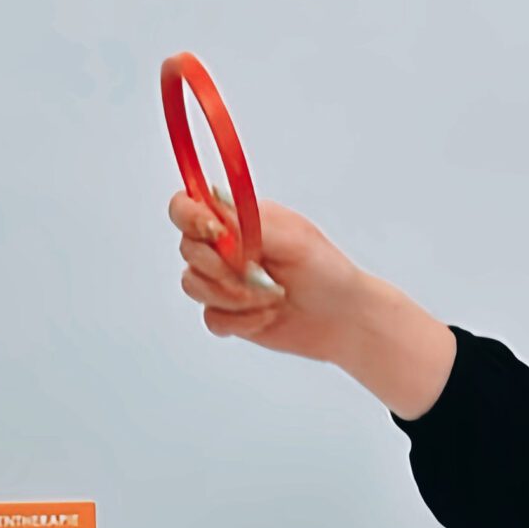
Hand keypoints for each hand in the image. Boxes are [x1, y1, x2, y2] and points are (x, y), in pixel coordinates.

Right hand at [169, 190, 456, 417]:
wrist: (342, 318)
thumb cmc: (325, 271)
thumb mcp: (292, 238)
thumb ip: (248, 225)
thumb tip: (214, 216)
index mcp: (235, 218)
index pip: (186, 206)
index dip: (189, 217)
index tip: (215, 233)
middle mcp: (223, 247)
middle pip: (187, 249)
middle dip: (220, 267)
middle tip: (256, 274)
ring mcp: (222, 282)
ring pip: (193, 285)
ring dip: (233, 296)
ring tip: (271, 297)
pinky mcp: (228, 315)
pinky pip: (211, 318)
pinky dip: (240, 321)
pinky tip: (268, 316)